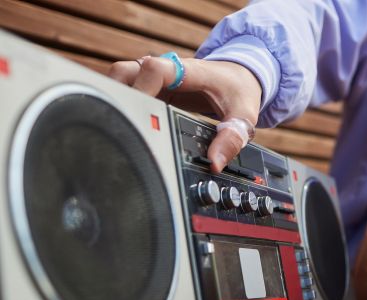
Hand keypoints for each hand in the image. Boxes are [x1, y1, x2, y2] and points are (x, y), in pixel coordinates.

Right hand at [108, 56, 261, 172]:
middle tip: (131, 127)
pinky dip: (127, 106)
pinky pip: (129, 91)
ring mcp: (157, 80)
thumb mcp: (244, 115)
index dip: (142, 87)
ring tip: (133, 129)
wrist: (241, 77)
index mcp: (188, 72)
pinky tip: (138, 128)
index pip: (154, 69)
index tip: (141, 112)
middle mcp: (167, 71)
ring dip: (121, 101)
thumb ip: (232, 138)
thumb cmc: (240, 90)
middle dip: (120, 97)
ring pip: (122, 81)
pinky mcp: (154, 89)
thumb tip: (214, 162)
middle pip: (126, 72)